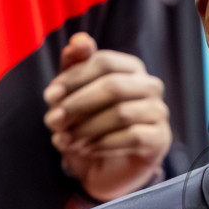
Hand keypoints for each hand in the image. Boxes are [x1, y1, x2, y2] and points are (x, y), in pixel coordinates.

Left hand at [44, 33, 170, 201]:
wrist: (105, 169)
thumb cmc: (89, 126)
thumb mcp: (73, 95)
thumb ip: (73, 66)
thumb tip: (79, 39)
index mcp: (130, 68)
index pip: (103, 62)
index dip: (74, 77)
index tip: (49, 97)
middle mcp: (150, 86)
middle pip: (113, 86)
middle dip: (77, 104)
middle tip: (53, 122)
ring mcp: (159, 112)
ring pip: (121, 113)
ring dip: (87, 128)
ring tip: (66, 140)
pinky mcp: (160, 139)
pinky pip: (133, 137)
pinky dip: (103, 144)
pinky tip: (86, 150)